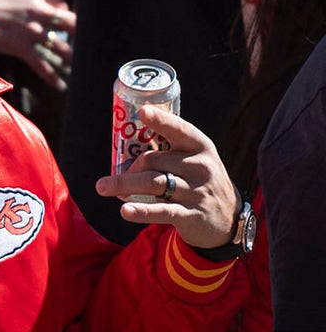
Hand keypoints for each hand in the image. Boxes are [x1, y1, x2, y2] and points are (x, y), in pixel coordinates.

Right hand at [0, 0, 75, 89]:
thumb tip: (54, 6)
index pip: (60, 6)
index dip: (65, 17)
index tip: (71, 26)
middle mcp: (39, 13)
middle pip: (71, 24)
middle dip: (83, 34)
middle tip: (93, 44)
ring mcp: (32, 32)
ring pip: (60, 48)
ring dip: (72, 59)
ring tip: (83, 68)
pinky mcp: (22, 48)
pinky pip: (42, 65)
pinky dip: (52, 77)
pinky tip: (61, 86)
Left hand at [94, 106, 241, 248]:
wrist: (228, 219)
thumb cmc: (199, 182)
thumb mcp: (193, 161)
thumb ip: (167, 152)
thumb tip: (124, 146)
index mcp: (199, 147)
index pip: (179, 130)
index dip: (161, 120)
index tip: (143, 112)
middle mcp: (200, 166)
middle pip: (153, 160)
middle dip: (128, 168)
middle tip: (109, 180)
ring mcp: (197, 191)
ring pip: (153, 182)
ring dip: (124, 184)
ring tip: (103, 187)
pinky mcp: (192, 215)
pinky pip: (162, 210)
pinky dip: (142, 210)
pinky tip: (125, 210)